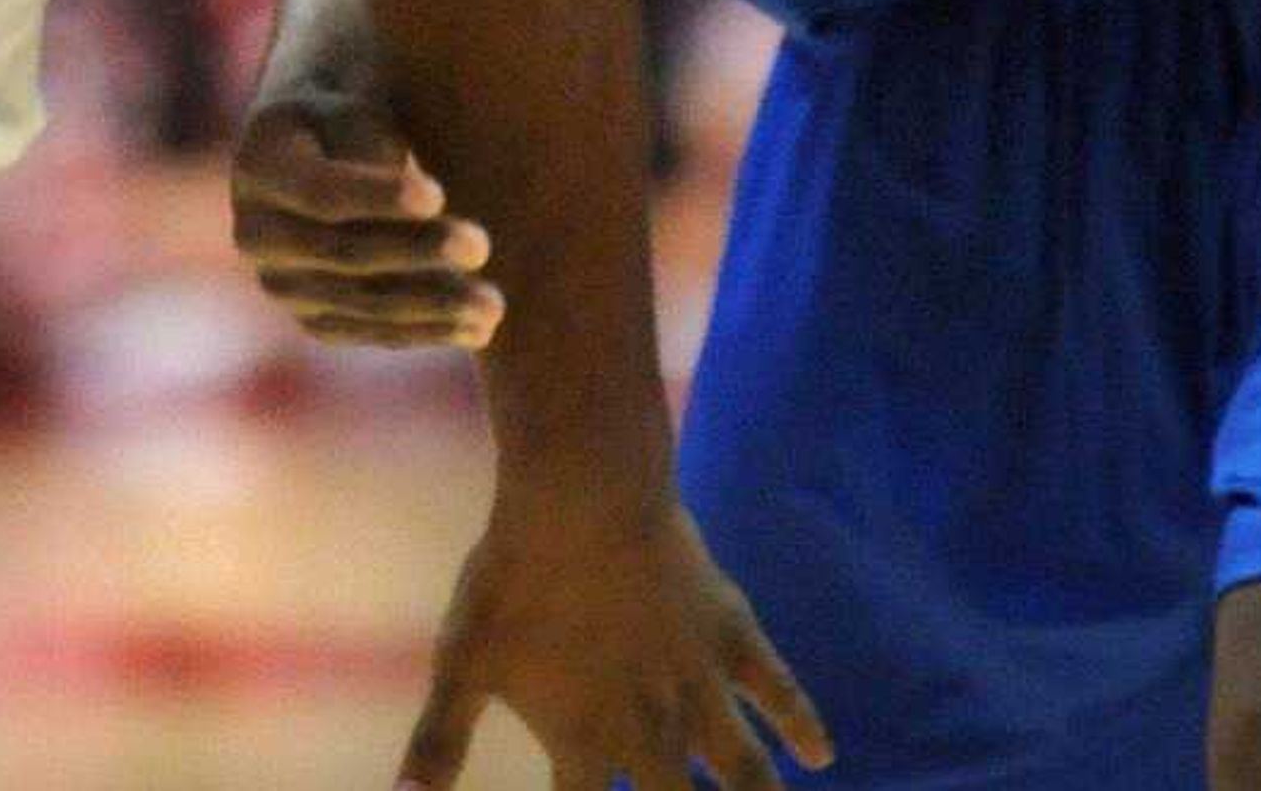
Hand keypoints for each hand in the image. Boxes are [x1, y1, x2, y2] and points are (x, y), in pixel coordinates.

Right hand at [231, 89, 501, 348]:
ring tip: (492, 304)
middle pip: (344, 251)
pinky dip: (426, 330)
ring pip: (362, 302)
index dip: (377, 196)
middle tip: (481, 245)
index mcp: (259, 164)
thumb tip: (420, 207)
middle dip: (417, 251)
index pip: (319, 190)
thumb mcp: (359, 105)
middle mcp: (255, 233)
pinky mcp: (315, 316)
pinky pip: (371, 330)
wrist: (328, 146)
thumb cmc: (357, 112)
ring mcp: (282, 282)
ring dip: (432, 305)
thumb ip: (373, 145)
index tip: (437, 194)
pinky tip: (477, 329)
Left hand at [399, 492, 829, 787]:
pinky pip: (779, 690)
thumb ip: (437, 742)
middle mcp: (651, 729)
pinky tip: (822, 754)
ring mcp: (700, 685)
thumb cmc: (512, 577)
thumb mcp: (462, 662)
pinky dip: (803, 724)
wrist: (580, 496)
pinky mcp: (731, 637)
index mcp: (585, 744)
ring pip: (743, 769)